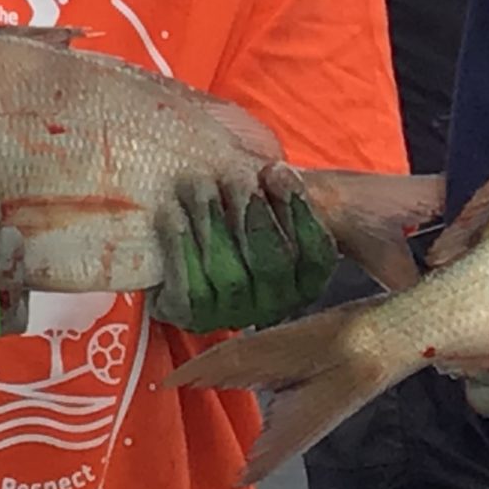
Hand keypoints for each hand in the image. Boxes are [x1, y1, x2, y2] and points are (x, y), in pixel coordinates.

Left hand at [151, 164, 337, 334]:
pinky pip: (189, 290)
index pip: (316, 253)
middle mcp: (277, 305)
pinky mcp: (193, 317)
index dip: (298, 210)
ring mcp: (235, 315)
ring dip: (213, 224)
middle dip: (253, 215)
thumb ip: (283, 187)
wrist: (194, 241)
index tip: (275, 171)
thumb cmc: (241, 211)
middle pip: (272, 265)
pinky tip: (172, 212)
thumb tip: (274, 174)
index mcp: (308, 279)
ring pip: (230, 277)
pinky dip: (180, 247)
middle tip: (235, 177)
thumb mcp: (270, 196)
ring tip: (200, 184)